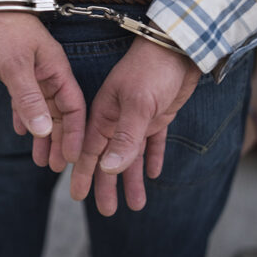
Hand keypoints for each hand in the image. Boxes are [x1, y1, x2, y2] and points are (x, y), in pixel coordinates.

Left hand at [0, 0, 85, 170]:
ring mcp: (33, 73)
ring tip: (40, 160)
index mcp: (57, 70)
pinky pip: (24, 102)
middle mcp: (49, 74)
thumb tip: (42, 131)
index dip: (75, 133)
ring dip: (42, 135)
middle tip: (56, 168)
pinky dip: (24, 118)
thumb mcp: (15, 66)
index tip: (73, 157)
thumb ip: (29, 98)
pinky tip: (22, 133)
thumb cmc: (2, 29)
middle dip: (59, 141)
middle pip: (59, 114)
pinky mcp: (15, 72)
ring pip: (41, 111)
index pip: (73, 107)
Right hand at [69, 36, 200, 215]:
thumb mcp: (137, 104)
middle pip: (109, 158)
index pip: (89, 151)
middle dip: (107, 185)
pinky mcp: (158, 115)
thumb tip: (108, 169)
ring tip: (135, 205)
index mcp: (104, 114)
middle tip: (106, 211)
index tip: (77, 197)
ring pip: (132, 155)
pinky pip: (153, 142)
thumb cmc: (152, 69)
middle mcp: (117, 118)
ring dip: (132, 179)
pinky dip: (152, 157)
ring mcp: (138, 117)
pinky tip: (152, 174)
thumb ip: (124, 138)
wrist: (179, 45)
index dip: (83, 175)